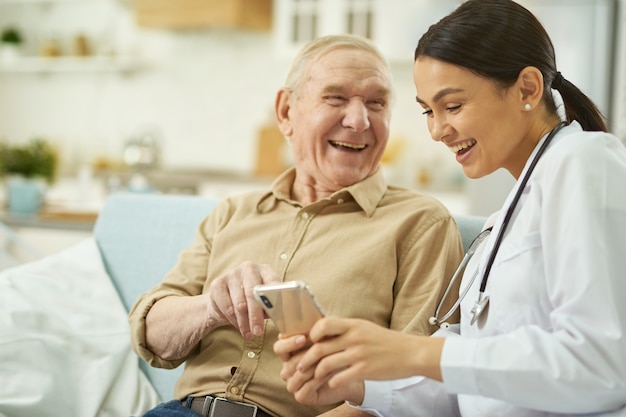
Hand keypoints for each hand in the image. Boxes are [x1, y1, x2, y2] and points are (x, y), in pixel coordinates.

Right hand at [207, 262, 281, 339]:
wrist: (226, 300)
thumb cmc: (254, 303)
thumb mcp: (266, 303)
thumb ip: (274, 307)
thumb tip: (283, 317)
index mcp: (266, 270)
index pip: (273, 282)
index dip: (275, 298)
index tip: (276, 314)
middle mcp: (249, 268)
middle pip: (252, 293)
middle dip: (255, 316)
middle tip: (258, 332)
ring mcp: (232, 274)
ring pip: (238, 304)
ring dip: (244, 322)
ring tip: (248, 334)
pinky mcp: (218, 283)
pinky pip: (225, 307)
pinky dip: (232, 320)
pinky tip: (237, 325)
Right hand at [274, 333, 364, 405]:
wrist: (350, 372)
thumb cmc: (336, 352)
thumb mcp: (326, 338)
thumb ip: (316, 329)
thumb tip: (311, 313)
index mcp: (290, 351)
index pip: (280, 345)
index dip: (289, 341)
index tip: (303, 337)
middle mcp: (288, 367)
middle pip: (285, 359)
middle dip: (300, 352)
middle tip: (313, 346)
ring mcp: (293, 382)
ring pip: (296, 373)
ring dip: (312, 365)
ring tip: (326, 359)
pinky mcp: (301, 396)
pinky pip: (305, 388)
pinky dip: (317, 379)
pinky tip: (328, 372)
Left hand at [296, 318, 443, 388]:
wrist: (411, 353)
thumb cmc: (386, 341)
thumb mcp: (364, 328)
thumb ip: (345, 329)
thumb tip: (323, 330)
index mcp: (353, 325)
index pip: (324, 324)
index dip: (311, 334)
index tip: (308, 342)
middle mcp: (355, 338)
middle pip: (320, 347)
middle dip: (305, 359)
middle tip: (299, 366)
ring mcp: (359, 354)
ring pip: (326, 364)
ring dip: (315, 372)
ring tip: (313, 376)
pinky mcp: (365, 370)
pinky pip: (340, 377)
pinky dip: (331, 381)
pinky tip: (330, 383)